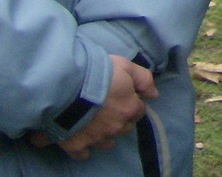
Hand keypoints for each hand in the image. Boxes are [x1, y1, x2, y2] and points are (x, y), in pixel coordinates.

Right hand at [29, 55, 155, 158]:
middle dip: (120, 120)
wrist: (67, 86)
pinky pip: (83, 154)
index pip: (138, 111)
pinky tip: (80, 138)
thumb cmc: (98, 72)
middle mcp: (116, 127)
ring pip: (107, 143)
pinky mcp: (76, 145)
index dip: (132, 103)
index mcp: (129, 109)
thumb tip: (154, 95)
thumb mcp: (125, 66)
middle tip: (109, 109)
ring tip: (95, 125)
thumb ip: (143, 79)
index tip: (122, 97)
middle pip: (124, 128)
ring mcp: (96, 138)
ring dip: (105, 135)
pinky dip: (83, 147)